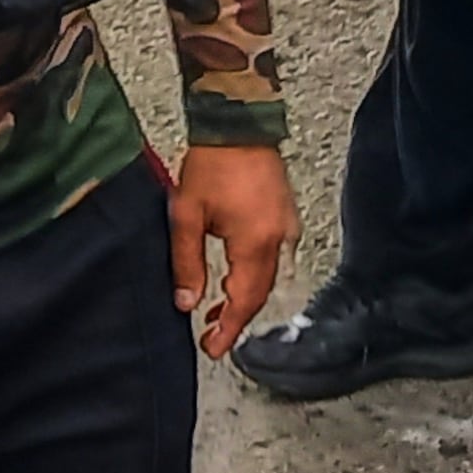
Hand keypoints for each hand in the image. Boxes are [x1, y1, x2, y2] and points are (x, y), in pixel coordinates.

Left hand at [165, 143, 296, 359]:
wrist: (239, 123)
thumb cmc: (213, 162)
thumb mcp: (187, 215)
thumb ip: (186, 263)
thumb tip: (187, 302)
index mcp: (255, 243)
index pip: (244, 300)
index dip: (229, 330)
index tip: (213, 349)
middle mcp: (277, 239)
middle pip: (259, 294)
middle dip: (236, 317)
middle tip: (212, 333)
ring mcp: (285, 226)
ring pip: (267, 277)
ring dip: (243, 296)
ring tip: (217, 308)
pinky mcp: (284, 215)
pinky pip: (273, 257)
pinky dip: (253, 275)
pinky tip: (233, 275)